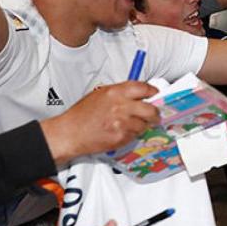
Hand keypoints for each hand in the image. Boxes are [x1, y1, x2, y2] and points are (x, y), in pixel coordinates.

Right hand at [41, 81, 160, 164]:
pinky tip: (120, 132)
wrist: (70, 133)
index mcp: (116, 92)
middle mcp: (121, 106)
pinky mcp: (121, 137)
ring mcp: (122, 123)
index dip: (152, 92)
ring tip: (129, 125)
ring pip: (144, 124)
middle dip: (155, 113)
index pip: (144, 88)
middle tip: (154, 116)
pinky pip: (135, 135)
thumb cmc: (82, 115)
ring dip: (141, 126)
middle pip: (151, 109)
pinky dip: (131, 135)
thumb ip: (120, 93)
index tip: (155, 95)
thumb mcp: (100, 95)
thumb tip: (138, 95)